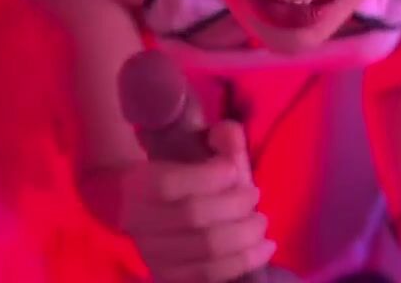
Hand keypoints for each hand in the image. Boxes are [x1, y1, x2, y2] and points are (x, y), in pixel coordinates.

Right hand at [119, 120, 274, 281]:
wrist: (168, 220)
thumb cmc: (193, 182)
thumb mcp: (206, 156)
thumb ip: (222, 142)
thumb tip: (229, 132)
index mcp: (139, 183)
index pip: (167, 184)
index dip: (207, 177)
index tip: (233, 170)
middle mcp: (137, 221)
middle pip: (192, 216)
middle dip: (234, 205)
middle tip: (255, 196)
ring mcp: (152, 254)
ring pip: (206, 248)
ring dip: (245, 234)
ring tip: (261, 223)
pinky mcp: (169, 277)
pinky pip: (210, 274)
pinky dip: (244, 261)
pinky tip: (263, 248)